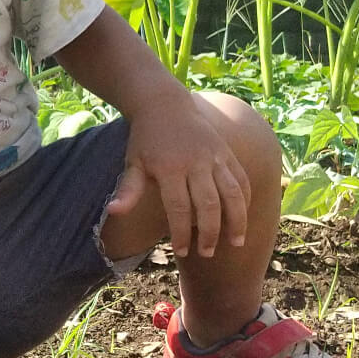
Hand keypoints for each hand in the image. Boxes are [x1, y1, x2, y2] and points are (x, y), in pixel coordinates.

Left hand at [107, 99, 250, 258]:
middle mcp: (196, 162)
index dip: (181, 233)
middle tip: (207, 253)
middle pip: (209, 205)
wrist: (164, 103)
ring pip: (232, 193)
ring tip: (236, 243)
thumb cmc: (145, 139)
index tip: (181, 251)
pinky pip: (241, 179)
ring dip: (236, 220)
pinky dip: (245, 199)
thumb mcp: (132, 162)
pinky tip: (242, 217)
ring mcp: (215, 157)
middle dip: (210, 233)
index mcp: (170, 168)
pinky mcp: (226, 152)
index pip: (179, 208)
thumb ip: (128, 189)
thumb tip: (113, 212)